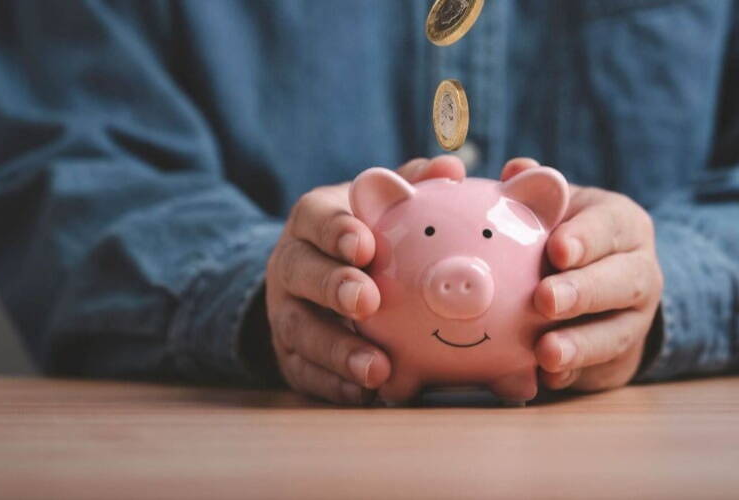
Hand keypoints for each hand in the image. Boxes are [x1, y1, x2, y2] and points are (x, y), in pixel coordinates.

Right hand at [266, 156, 466, 403]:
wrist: (321, 277)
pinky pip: (307, 373)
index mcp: (313, 222)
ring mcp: (287, 313)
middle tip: (368, 301)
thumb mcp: (382, 206)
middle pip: (301, 275)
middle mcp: (291, 265)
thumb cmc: (368, 234)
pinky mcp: (292, 355)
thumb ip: (414, 185)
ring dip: (337, 351)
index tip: (363, 244)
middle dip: (332, 287)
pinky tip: (364, 395)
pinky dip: (334, 385)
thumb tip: (451, 170)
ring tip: (376, 369)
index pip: (316, 220)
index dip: (335, 232)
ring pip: (301, 332)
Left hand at [501, 158, 662, 391]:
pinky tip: (545, 378)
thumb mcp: (557, 209)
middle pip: (623, 282)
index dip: (586, 238)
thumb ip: (537, 193)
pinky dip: (572, 375)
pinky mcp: (616, 359)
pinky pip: (597, 370)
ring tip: (546, 353)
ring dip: (580, 345)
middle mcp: (639, 271)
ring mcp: (633, 319)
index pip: (611, 227)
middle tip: (545, 299)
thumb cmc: (563, 237)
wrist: (597, 291)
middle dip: (584, 292)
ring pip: (615, 333)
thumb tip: (518, 170)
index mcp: (622, 226)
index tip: (557, 248)